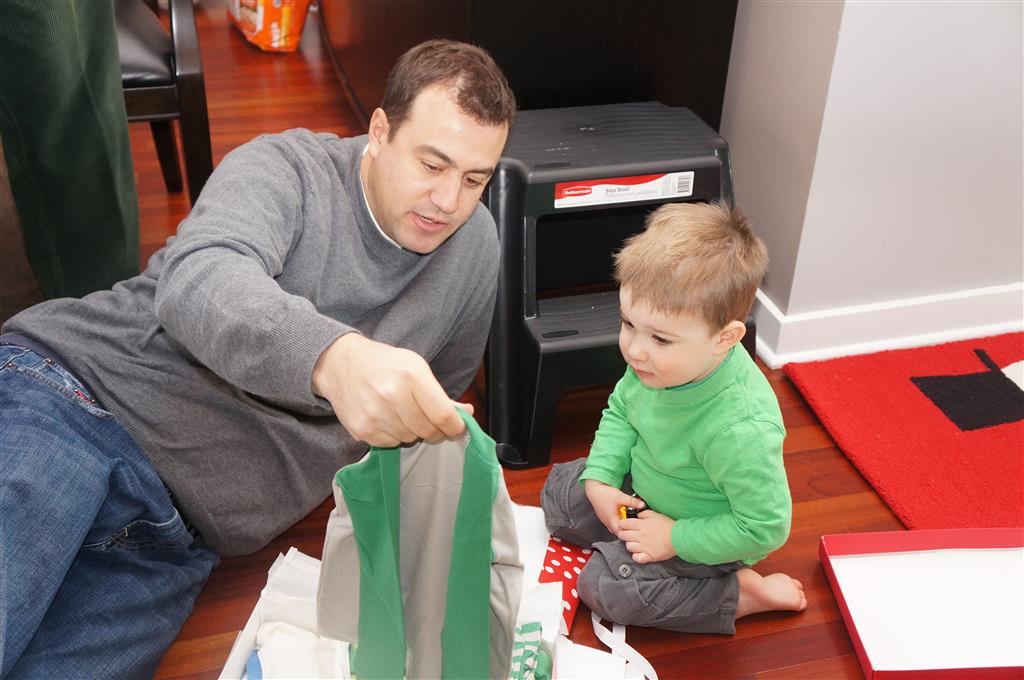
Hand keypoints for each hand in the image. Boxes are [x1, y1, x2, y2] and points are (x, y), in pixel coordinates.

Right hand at [312, 333, 472, 446]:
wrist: (342, 365)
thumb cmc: (384, 365)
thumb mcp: (417, 368)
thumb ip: (441, 395)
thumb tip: (467, 413)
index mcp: (411, 376)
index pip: (443, 415)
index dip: (455, 427)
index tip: (456, 428)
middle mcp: (392, 395)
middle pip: (428, 431)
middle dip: (434, 429)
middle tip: (428, 420)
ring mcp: (375, 414)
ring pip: (409, 439)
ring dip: (412, 431)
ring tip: (402, 413)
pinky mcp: (362, 429)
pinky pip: (390, 443)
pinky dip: (393, 435)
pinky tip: (386, 418)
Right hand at [584, 479, 646, 534]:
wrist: (594, 490)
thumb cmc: (604, 494)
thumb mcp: (620, 497)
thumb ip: (632, 502)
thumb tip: (642, 505)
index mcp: (612, 521)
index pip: (623, 534)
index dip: (631, 532)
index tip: (637, 526)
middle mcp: (608, 524)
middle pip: (621, 532)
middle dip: (628, 528)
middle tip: (635, 521)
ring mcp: (607, 522)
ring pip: (617, 528)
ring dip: (624, 524)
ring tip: (630, 517)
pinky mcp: (606, 519)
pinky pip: (614, 524)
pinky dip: (620, 521)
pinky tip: (623, 514)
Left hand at [618, 510, 675, 562]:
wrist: (679, 538)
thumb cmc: (669, 526)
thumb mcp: (656, 515)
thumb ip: (645, 514)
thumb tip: (637, 514)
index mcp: (642, 525)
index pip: (624, 524)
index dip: (622, 524)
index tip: (624, 525)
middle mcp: (641, 535)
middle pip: (623, 535)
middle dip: (623, 534)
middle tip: (627, 534)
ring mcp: (644, 546)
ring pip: (628, 547)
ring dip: (630, 545)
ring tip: (634, 544)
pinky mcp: (649, 556)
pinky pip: (637, 558)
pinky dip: (636, 557)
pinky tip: (639, 553)